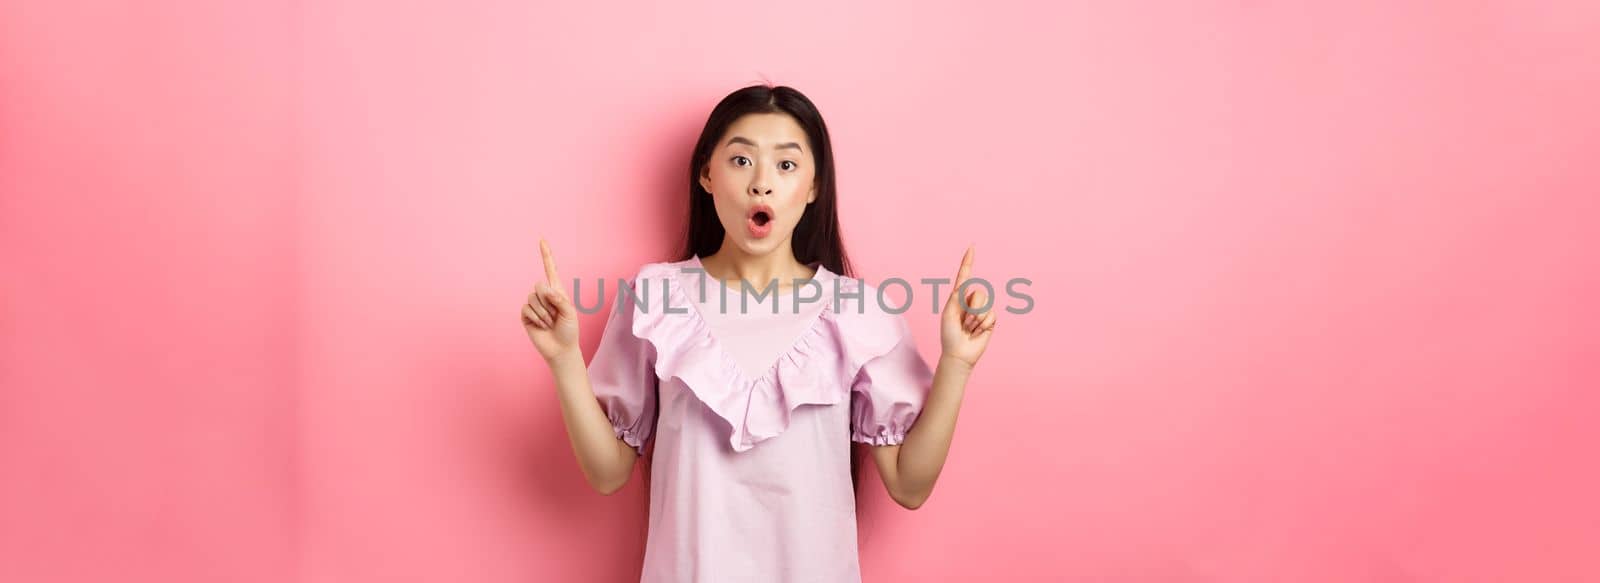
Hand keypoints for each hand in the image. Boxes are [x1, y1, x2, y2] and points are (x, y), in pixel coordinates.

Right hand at [522, 238, 579, 361]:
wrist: (560, 349)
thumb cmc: (569, 330)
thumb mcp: (570, 313)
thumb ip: (559, 298)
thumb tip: (544, 288)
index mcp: (557, 291)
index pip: (550, 269)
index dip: (546, 254)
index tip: (542, 239)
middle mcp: (544, 295)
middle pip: (539, 285)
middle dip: (548, 302)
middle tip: (555, 316)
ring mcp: (534, 304)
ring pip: (532, 298)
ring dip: (543, 313)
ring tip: (549, 323)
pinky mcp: (526, 315)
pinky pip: (526, 308)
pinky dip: (536, 318)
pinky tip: (541, 326)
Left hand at [940, 245, 995, 368]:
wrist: (959, 353)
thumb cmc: (949, 334)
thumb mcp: (948, 313)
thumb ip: (955, 298)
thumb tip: (964, 286)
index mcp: (958, 297)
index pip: (964, 275)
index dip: (968, 261)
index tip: (971, 247)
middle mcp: (971, 301)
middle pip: (978, 294)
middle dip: (971, 310)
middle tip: (963, 323)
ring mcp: (982, 310)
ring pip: (985, 305)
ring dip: (976, 320)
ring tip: (969, 329)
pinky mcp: (991, 319)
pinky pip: (991, 315)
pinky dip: (983, 325)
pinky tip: (978, 332)